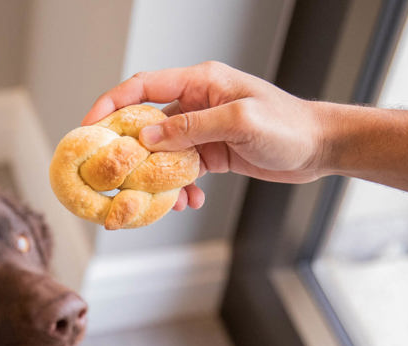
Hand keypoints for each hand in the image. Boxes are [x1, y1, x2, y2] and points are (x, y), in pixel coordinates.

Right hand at [82, 61, 327, 210]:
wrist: (319, 148)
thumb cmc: (288, 126)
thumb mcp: (240, 122)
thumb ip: (193, 128)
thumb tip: (148, 137)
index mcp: (201, 82)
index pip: (143, 87)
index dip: (111, 104)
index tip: (88, 127)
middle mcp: (197, 102)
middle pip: (145, 122)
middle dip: (128, 150)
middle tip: (111, 174)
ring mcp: (202, 130)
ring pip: (161, 153)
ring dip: (155, 177)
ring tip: (158, 198)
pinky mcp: (211, 153)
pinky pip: (181, 171)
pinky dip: (179, 188)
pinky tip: (188, 201)